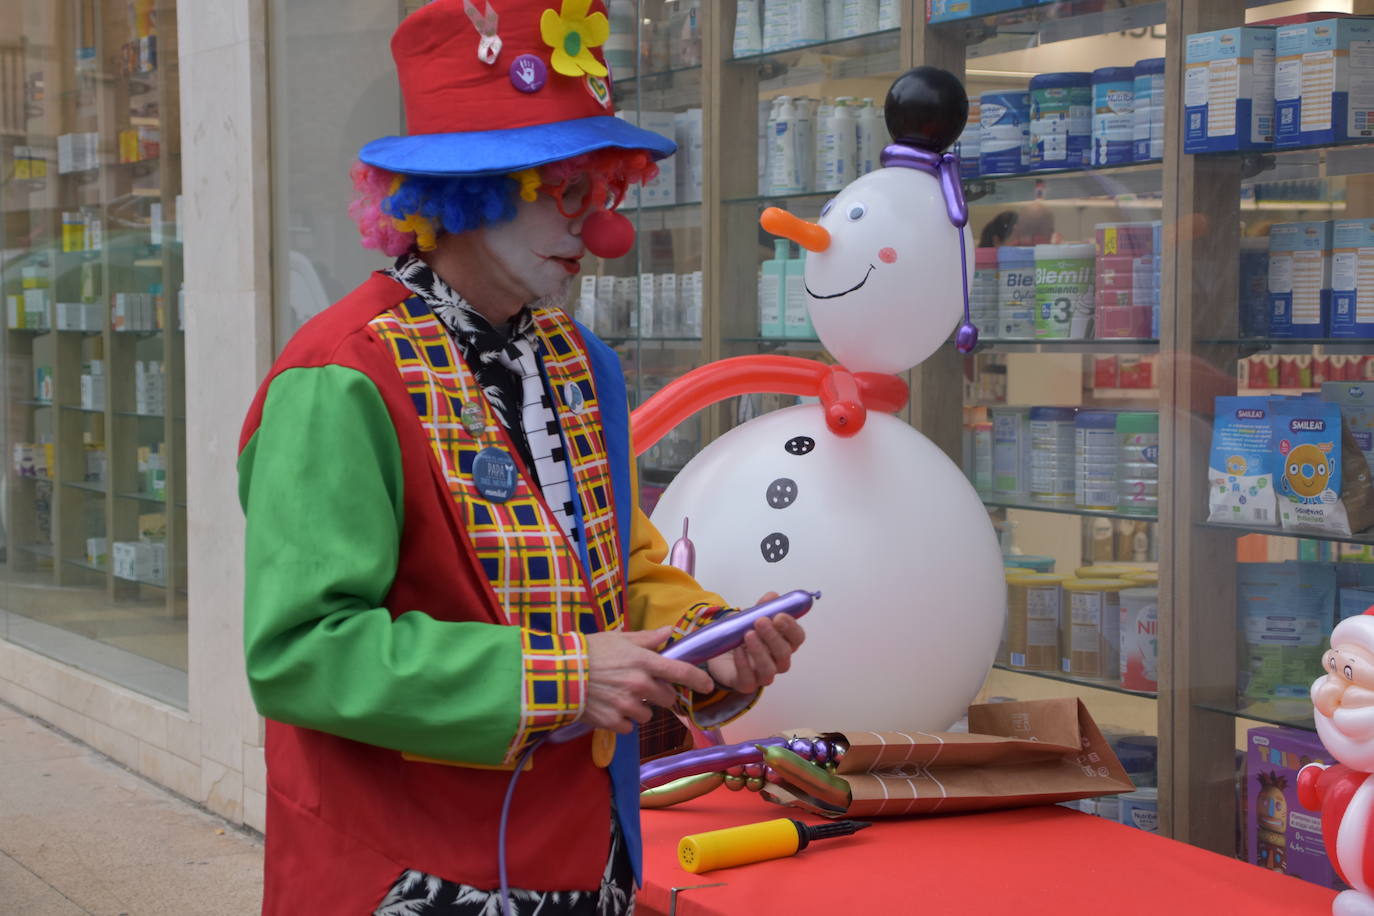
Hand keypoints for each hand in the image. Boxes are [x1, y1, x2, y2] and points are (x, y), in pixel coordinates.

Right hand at [582, 626, 715, 733]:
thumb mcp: (619, 638)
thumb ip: (647, 639)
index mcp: (644, 662)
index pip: (681, 672)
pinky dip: (622, 720)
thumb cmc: (589, 651)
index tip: (708, 685)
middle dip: (660, 694)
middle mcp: (640, 685)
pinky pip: (629, 726)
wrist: (559, 673)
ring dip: (640, 708)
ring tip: (620, 696)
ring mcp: (627, 705)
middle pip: (668, 698)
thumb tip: (669, 632)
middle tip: (643, 687)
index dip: (699, 680)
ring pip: (648, 714)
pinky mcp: (613, 722)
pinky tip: (609, 707)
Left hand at [705, 593, 805, 693]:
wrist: (718, 653)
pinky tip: (736, 649)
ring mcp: (762, 675)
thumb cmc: (741, 636)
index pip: (797, 638)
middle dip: (773, 637)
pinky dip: (742, 663)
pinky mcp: (746, 684)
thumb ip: (762, 608)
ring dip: (759, 651)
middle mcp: (777, 661)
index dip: (791, 628)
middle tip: (761, 622)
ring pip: (769, 669)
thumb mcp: (750, 618)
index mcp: (784, 643)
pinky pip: (748, 679)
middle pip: (784, 653)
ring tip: (748, 634)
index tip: (779, 616)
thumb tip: (772, 596)